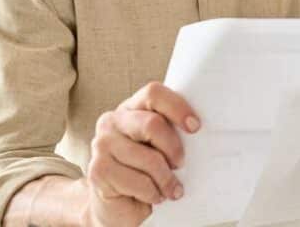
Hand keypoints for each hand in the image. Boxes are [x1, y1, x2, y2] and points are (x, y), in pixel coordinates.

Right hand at [83, 82, 200, 225]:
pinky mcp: (98, 170)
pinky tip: (154, 196)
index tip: (195, 127)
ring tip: (171, 189)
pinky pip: (138, 181)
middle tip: (180, 164)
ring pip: (148, 158)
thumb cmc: (147, 171)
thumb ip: (172, 132)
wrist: (119, 205)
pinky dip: (153, 193)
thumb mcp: (161, 147)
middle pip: (152, 124)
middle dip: (173, 148)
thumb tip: (202, 133)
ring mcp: (102, 144)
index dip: (177, 108)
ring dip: (166, 179)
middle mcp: (113, 121)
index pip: (154, 93)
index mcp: (132, 108)